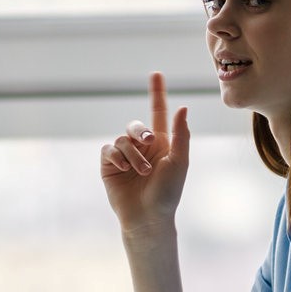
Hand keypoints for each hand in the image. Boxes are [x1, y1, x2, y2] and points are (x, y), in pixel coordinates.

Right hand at [100, 72, 189, 239]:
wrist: (148, 217)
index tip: (156, 74)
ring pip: (122, 140)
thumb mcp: (180, 162)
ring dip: (134, 155)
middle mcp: (142, 147)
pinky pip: (108, 149)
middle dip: (141, 132)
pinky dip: (117, 157)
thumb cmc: (168, 193)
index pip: (158, 112)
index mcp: (162, 143)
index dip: (157, 93)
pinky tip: (124, 169)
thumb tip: (182, 107)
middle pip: (136, 125)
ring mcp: (124, 156)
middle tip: (150, 142)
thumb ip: (180, 134)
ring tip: (142, 172)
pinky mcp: (109, 165)